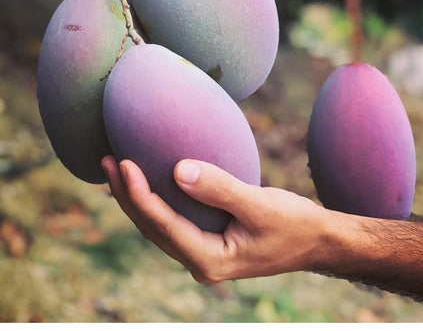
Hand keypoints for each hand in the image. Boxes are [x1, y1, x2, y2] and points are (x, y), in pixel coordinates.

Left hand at [101, 155, 332, 282]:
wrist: (316, 241)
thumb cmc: (294, 224)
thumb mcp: (260, 205)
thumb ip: (220, 189)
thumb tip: (178, 169)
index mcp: (209, 259)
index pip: (163, 224)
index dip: (139, 194)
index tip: (123, 163)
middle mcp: (200, 260)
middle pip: (151, 227)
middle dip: (127, 196)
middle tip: (107, 162)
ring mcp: (202, 252)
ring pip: (158, 225)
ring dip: (136, 198)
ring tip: (115, 169)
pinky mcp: (208, 240)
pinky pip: (173, 219)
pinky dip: (157, 199)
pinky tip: (149, 179)